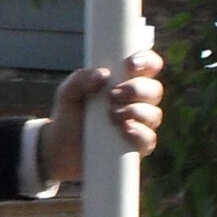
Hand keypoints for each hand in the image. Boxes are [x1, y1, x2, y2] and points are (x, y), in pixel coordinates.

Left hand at [40, 51, 163, 184]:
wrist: (60, 154)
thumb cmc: (68, 119)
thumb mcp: (66, 95)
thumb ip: (80, 79)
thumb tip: (103, 74)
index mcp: (124, 84)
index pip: (147, 66)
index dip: (147, 61)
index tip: (131, 64)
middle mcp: (136, 103)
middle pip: (155, 89)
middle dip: (138, 88)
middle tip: (114, 94)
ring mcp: (138, 126)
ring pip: (154, 114)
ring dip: (137, 111)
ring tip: (112, 114)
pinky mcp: (136, 148)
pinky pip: (149, 140)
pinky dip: (139, 133)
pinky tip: (125, 129)